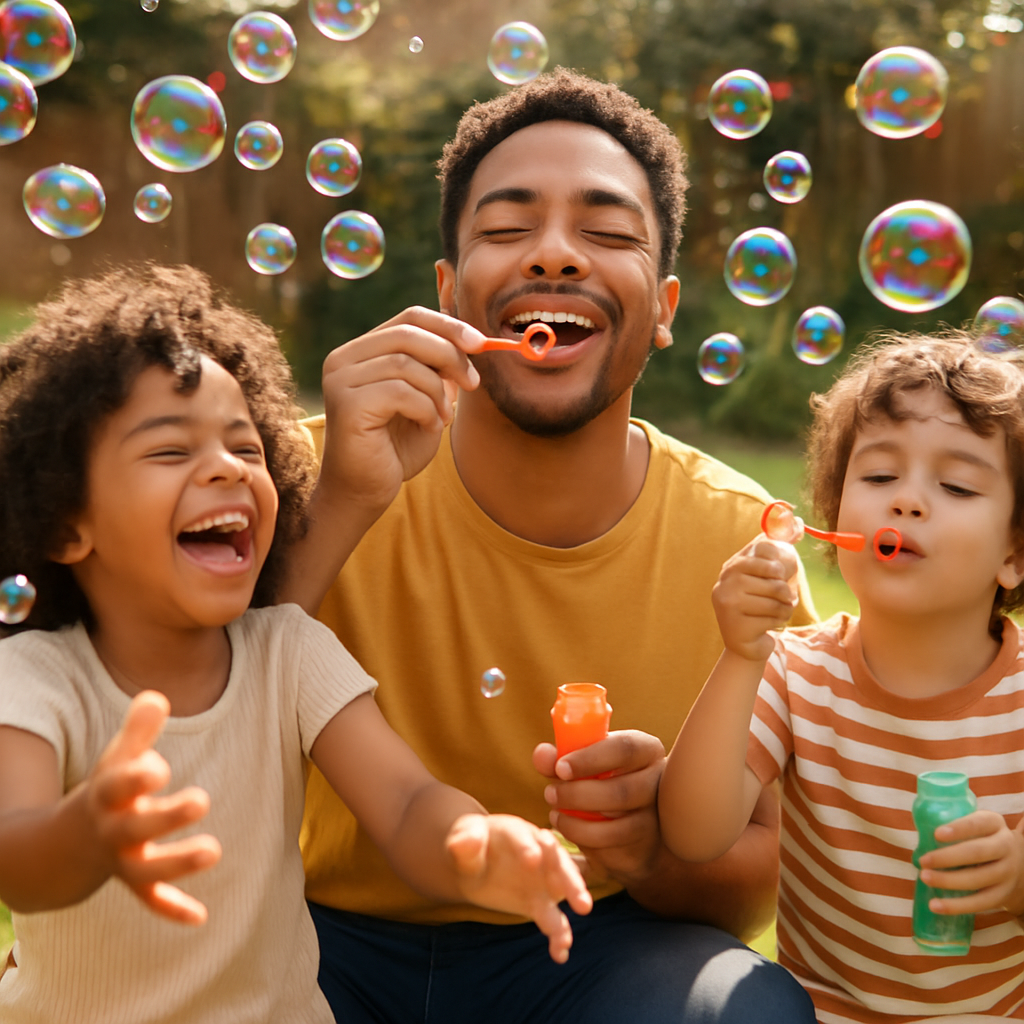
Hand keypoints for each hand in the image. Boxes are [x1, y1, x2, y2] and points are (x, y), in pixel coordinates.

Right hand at [86, 691, 220, 924]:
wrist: (63, 845)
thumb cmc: (108, 789)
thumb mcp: (117, 758)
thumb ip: (138, 729)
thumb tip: (157, 696)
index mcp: (107, 795)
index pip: (118, 784)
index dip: (138, 775)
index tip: (161, 767)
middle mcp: (112, 829)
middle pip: (135, 827)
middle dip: (166, 816)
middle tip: (202, 800)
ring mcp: (121, 860)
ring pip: (145, 869)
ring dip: (177, 862)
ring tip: (213, 850)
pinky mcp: (134, 881)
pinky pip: (150, 899)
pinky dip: (171, 909)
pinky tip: (200, 917)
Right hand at [319, 307, 484, 514]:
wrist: (365, 494)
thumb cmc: (394, 450)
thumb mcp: (425, 401)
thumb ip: (439, 371)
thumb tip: (468, 341)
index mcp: (361, 352)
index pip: (409, 318)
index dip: (448, 325)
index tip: (480, 343)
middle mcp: (343, 360)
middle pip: (409, 334)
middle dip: (451, 355)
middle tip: (473, 383)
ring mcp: (341, 381)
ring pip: (407, 364)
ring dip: (438, 392)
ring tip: (443, 418)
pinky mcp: (347, 405)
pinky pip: (402, 391)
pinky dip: (426, 409)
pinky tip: (428, 427)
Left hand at [446, 813, 591, 962]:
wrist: (475, 864)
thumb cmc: (472, 846)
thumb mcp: (464, 839)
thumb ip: (465, 840)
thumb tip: (462, 842)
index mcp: (516, 832)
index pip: (524, 837)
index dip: (527, 847)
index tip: (531, 860)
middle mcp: (538, 851)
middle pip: (557, 861)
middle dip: (568, 875)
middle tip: (578, 891)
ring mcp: (543, 878)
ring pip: (563, 887)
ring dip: (575, 897)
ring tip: (584, 910)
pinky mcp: (541, 902)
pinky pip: (554, 918)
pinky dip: (559, 934)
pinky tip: (560, 953)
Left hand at [534, 731, 664, 885]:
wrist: (629, 822)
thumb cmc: (601, 779)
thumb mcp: (582, 763)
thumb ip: (560, 758)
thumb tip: (541, 754)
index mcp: (645, 749)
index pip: (625, 748)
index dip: (590, 758)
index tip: (560, 768)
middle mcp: (657, 782)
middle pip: (622, 791)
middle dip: (578, 795)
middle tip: (549, 794)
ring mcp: (655, 817)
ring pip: (618, 826)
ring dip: (577, 823)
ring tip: (555, 814)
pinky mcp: (645, 848)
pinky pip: (613, 849)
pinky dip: (585, 842)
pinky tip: (571, 830)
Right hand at [712, 537, 798, 661]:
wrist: (744, 642)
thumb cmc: (758, 604)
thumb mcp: (767, 575)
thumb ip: (780, 548)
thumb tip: (798, 522)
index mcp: (734, 564)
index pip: (764, 547)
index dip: (781, 560)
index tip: (782, 573)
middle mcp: (726, 579)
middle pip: (774, 575)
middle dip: (786, 590)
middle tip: (784, 597)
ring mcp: (728, 601)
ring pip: (775, 598)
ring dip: (785, 609)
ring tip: (777, 613)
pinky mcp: (735, 623)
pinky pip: (772, 617)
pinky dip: (778, 622)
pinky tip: (768, 626)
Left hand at [919, 810, 1023, 916]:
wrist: (1017, 864)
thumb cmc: (980, 838)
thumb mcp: (974, 825)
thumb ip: (952, 827)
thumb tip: (918, 838)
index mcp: (994, 823)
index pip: (978, 824)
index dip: (958, 829)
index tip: (936, 834)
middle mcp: (1005, 847)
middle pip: (977, 852)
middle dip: (947, 857)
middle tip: (923, 861)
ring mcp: (1007, 873)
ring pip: (978, 879)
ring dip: (948, 881)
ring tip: (924, 877)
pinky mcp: (1003, 896)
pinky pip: (980, 903)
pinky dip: (956, 906)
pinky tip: (935, 906)